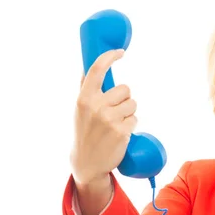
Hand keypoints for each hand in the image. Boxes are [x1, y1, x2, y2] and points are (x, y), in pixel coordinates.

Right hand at [70, 49, 136, 186]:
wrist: (87, 161)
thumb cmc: (84, 132)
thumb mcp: (79, 109)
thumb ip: (85, 88)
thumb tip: (90, 66)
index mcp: (84, 98)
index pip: (97, 69)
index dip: (109, 57)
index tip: (120, 52)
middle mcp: (96, 106)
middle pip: (125, 89)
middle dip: (124, 99)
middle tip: (114, 112)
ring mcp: (109, 119)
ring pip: (133, 104)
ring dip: (129, 112)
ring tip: (117, 123)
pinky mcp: (121, 131)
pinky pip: (135, 119)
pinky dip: (131, 125)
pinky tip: (120, 133)